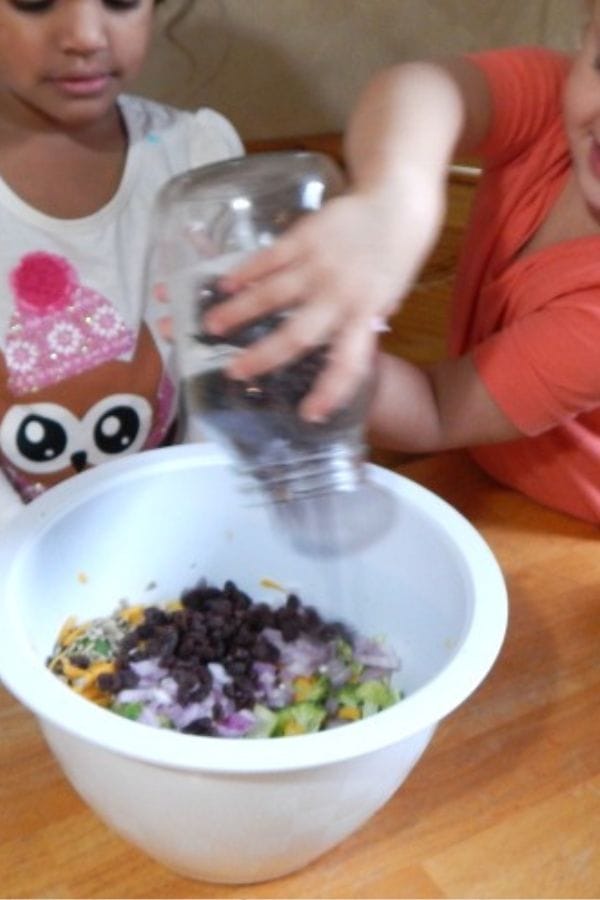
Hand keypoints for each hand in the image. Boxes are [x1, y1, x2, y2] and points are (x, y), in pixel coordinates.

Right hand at [203, 177, 443, 420]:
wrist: (397, 201)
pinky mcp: (305, 237)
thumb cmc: (394, 256)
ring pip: (272, 295)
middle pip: (297, 334)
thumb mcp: (388, 298)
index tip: (309, 415)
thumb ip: (362, 322)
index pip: (348, 364)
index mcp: (365, 316)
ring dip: (238, 312)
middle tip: (233, 373)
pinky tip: (223, 285)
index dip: (329, 392)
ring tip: (210, 326)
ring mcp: (319, 265)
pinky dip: (244, 272)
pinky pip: (269, 258)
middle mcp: (339, 295)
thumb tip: (337, 345)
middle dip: (263, 357)